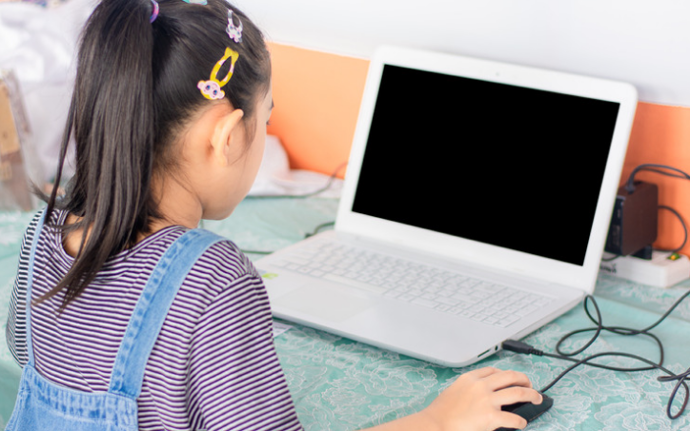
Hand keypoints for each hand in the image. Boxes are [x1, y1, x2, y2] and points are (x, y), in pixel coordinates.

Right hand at [420, 367, 542, 430]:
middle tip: (530, 386)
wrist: (434, 425)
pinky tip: (522, 423)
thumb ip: (467, 390)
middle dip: (524, 380)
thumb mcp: (453, 392)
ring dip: (531, 395)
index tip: (510, 378)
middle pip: (510, 376)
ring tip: (537, 398)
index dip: (505, 374)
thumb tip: (479, 397)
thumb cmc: (439, 413)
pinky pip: (513, 418)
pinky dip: (520, 421)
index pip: (493, 370)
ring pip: (518, 392)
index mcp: (470, 378)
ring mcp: (487, 400)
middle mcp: (481, 386)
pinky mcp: (491, 417)